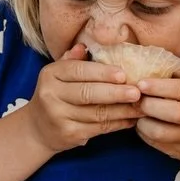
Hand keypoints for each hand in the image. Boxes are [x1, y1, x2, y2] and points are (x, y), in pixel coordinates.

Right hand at [24, 44, 144, 152]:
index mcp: (50, 75)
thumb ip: (72, 61)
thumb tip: (84, 45)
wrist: (37, 129)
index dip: (102, 72)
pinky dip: (119, 123)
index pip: (78, 71)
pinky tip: (132, 119)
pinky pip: (99, 128)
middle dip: (115, 92)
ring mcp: (59, 117)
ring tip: (142, 106)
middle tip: (137, 92)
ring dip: (123, 110)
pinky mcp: (69, 134)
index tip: (123, 74)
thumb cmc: (56, 96)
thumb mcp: (58, 75)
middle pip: (88, 93)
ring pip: (97, 113)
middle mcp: (51, 95)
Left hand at [134, 68, 179, 165]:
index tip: (141, 83)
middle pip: (173, 112)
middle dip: (149, 105)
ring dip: (143, 123)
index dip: (159, 86)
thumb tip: (155, 62)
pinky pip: (158, 144)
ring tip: (138, 114)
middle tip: (137, 100)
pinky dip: (145, 135)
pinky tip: (143, 126)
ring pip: (162, 132)